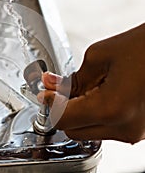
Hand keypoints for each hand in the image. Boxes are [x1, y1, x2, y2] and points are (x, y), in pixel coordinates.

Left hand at [38, 23, 144, 143]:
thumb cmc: (144, 47)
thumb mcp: (99, 57)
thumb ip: (70, 78)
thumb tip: (51, 86)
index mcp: (111, 109)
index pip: (63, 118)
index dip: (49, 104)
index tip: (45, 92)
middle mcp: (124, 127)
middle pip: (72, 129)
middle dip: (61, 108)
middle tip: (57, 88)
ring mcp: (133, 132)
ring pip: (87, 130)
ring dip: (76, 111)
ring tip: (80, 87)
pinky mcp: (138, 129)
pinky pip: (103, 127)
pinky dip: (92, 113)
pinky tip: (94, 94)